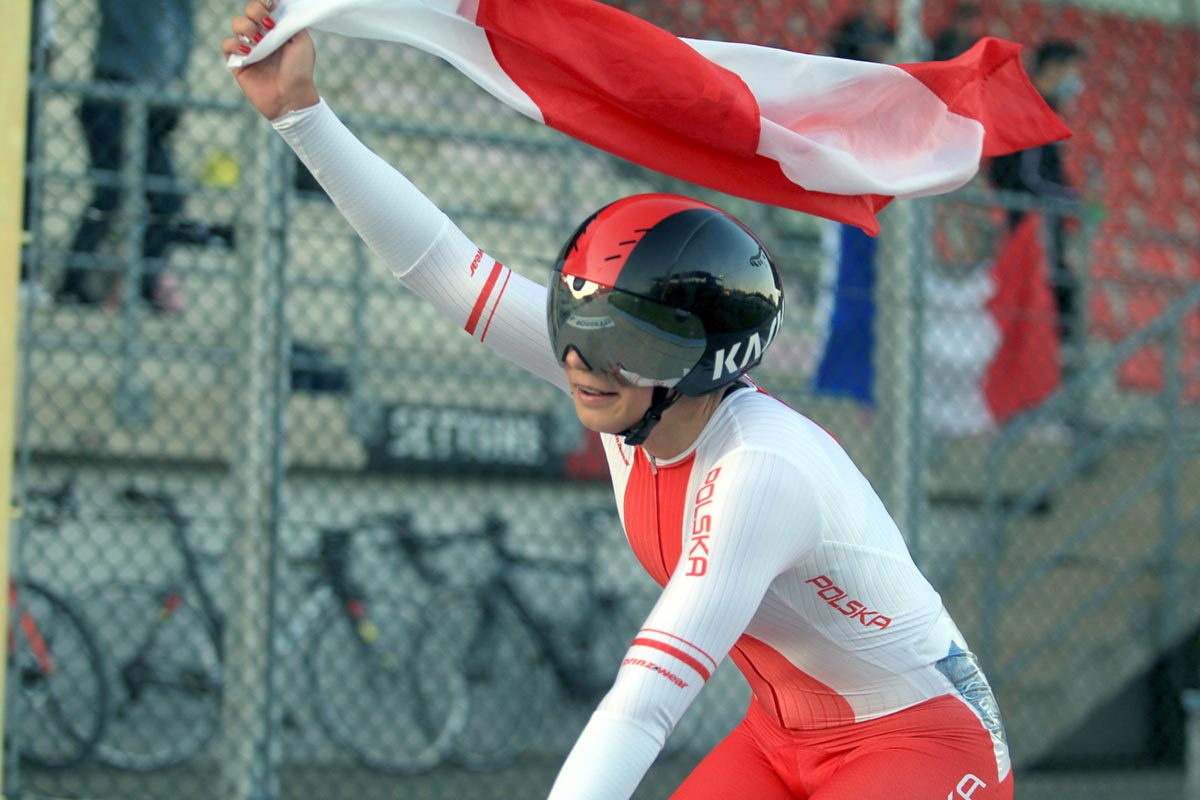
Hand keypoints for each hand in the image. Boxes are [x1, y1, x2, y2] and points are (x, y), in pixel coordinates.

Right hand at [221, 1, 319, 119]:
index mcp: (277, 29)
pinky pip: (227, 44)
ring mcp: (249, 48)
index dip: (265, 2)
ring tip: (259, 41)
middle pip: (249, 10)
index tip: (272, 4)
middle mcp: (262, 36)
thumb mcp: (303, 42)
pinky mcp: (238, 62)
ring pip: (237, 23)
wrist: (292, 97)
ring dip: (247, 27)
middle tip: (268, 24)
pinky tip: (248, 51)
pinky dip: (235, 44)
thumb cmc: (300, 71)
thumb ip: (292, 22)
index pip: (265, 6)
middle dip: (256, 10)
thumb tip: (280, 7)